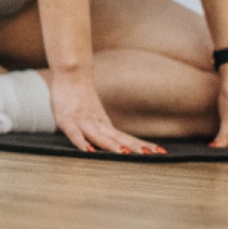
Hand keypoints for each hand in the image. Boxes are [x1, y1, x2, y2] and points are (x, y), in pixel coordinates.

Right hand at [48, 71, 164, 155]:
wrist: (71, 74)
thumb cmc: (80, 98)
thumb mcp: (94, 118)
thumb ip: (103, 132)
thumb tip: (117, 144)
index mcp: (105, 126)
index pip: (127, 138)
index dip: (142, 145)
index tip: (161, 152)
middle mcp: (98, 124)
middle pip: (118, 138)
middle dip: (134, 147)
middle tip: (150, 154)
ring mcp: (83, 121)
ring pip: (99, 135)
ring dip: (111, 145)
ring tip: (125, 154)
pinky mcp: (66, 120)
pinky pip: (74, 133)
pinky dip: (81, 142)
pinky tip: (88, 150)